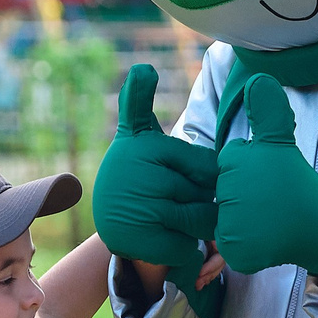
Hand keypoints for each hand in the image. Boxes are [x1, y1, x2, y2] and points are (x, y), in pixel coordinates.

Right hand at [93, 64, 220, 270]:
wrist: (109, 219)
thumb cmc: (137, 172)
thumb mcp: (138, 133)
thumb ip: (140, 101)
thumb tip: (143, 68)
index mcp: (143, 145)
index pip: (207, 166)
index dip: (204, 177)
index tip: (176, 176)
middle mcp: (140, 174)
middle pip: (208, 192)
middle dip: (202, 199)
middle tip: (173, 199)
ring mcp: (141, 208)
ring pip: (203, 220)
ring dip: (197, 226)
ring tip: (173, 217)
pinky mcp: (142, 241)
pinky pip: (189, 247)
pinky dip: (186, 248)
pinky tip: (167, 238)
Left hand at [214, 76, 317, 276]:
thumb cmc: (297, 181)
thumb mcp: (280, 142)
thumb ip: (267, 110)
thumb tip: (258, 79)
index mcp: (236, 160)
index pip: (226, 164)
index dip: (248, 170)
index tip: (269, 177)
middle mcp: (231, 192)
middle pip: (222, 191)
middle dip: (243, 194)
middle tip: (271, 197)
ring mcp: (234, 225)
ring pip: (224, 218)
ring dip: (242, 218)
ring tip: (268, 215)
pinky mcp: (238, 251)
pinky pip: (228, 245)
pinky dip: (244, 243)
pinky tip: (264, 235)